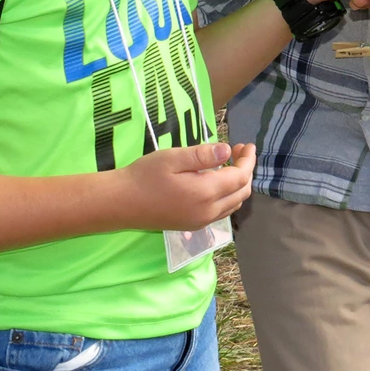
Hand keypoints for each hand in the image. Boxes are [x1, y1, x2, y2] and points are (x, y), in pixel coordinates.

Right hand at [118, 143, 255, 230]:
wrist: (121, 203)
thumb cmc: (145, 176)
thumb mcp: (173, 158)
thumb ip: (202, 155)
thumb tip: (227, 151)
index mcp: (205, 193)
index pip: (240, 177)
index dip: (247, 160)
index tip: (246, 145)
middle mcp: (208, 212)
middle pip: (241, 192)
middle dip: (245, 171)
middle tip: (237, 151)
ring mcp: (201, 222)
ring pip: (233, 204)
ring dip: (238, 184)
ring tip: (229, 163)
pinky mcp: (193, 225)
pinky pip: (221, 211)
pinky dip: (228, 195)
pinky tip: (216, 181)